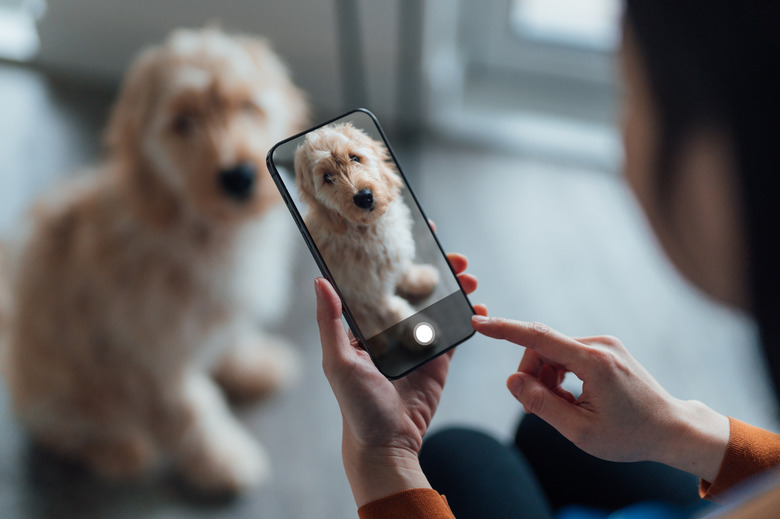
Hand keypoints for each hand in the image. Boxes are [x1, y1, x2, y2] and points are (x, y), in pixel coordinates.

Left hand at [316, 253, 485, 505]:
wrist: (388, 444)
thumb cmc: (356, 404)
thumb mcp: (338, 361)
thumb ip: (330, 321)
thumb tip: (319, 280)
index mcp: (366, 324)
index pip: (382, 281)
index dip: (397, 257)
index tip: (413, 232)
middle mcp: (392, 328)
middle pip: (417, 288)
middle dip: (436, 268)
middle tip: (454, 256)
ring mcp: (418, 341)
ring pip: (439, 304)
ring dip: (456, 288)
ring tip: (469, 277)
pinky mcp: (438, 358)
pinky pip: (455, 331)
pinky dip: (468, 317)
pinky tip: (478, 309)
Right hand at [472, 316, 729, 481]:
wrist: (671, 429)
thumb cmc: (629, 436)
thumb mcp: (580, 431)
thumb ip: (542, 404)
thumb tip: (512, 381)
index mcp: (594, 362)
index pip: (538, 338)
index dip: (504, 330)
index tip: (478, 322)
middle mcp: (599, 345)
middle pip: (542, 349)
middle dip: (530, 376)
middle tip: (534, 409)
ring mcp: (605, 345)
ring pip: (553, 353)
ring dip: (546, 379)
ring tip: (560, 409)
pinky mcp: (606, 349)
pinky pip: (568, 355)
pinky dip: (559, 375)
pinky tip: (571, 399)